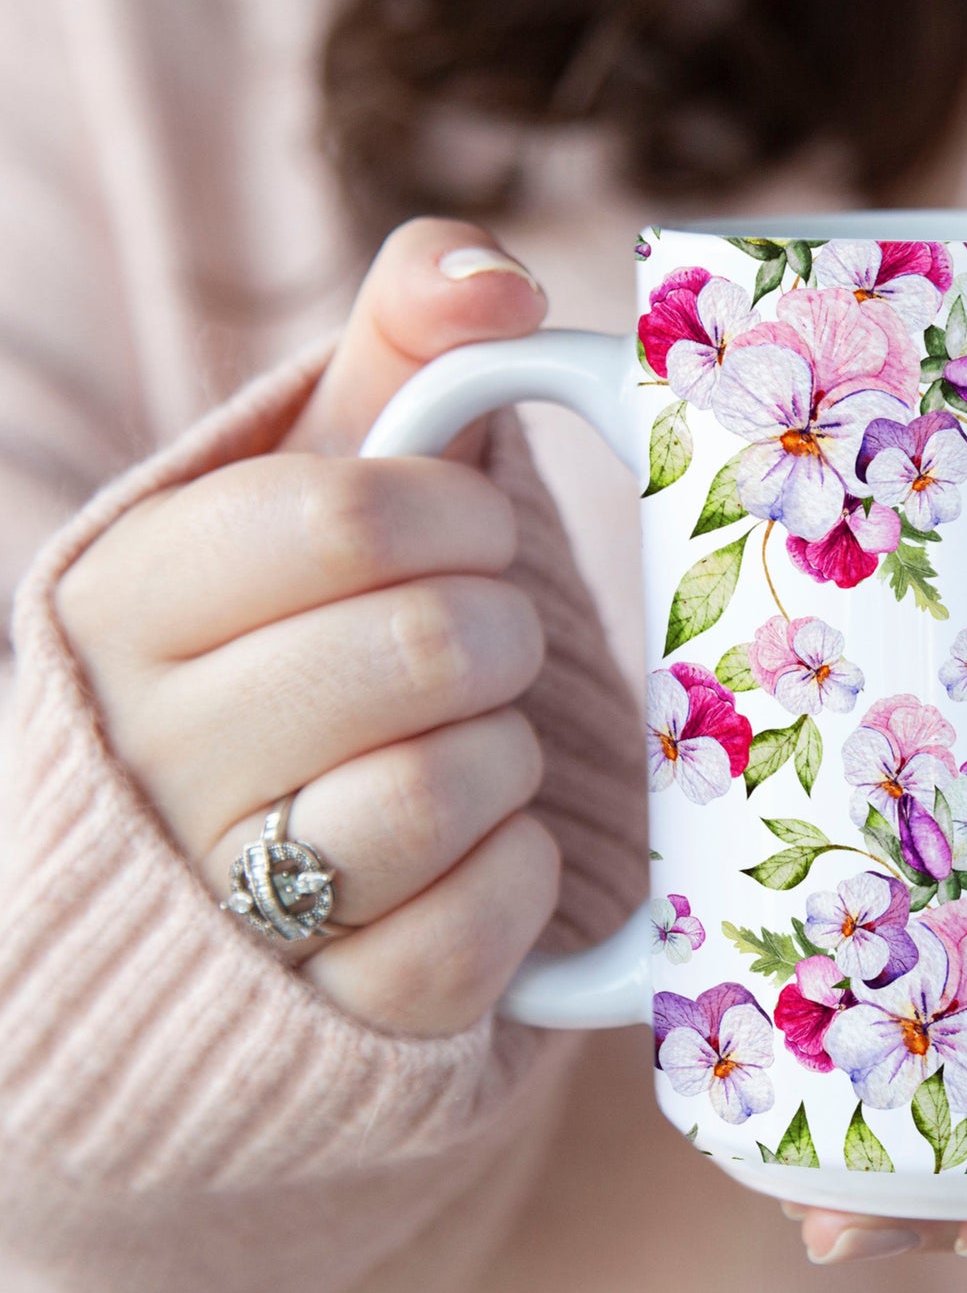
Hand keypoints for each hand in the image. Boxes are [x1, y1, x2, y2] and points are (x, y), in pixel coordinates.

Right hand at [55, 218, 559, 1036]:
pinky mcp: (316, 1016)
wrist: (234, 876)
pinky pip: (469, 936)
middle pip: (426, 648)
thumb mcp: (319, 480)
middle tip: (481, 648)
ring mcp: (218, 901)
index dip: (462, 516)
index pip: (348, 511)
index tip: (472, 534)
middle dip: (499, 635)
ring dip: (508, 758)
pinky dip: (517, 880)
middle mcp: (144, 753)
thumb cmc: (299, 640)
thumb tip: (490, 276)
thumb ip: (397, 348)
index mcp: (123, 597)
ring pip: (446, 791)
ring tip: (471, 749)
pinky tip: (482, 850)